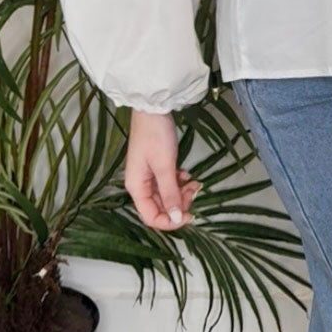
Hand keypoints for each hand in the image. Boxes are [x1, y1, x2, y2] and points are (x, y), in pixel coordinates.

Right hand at [124, 109, 202, 229]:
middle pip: (160, 207)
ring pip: (166, 195)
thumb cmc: (155, 136)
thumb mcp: (165, 166)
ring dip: (181, 192)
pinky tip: (187, 174)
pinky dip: (179, 182)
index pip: (151, 217)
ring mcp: (148, 176)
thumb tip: (176, 219)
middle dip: (179, 203)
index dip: (170, 222)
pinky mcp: (156, 167)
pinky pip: (168, 183)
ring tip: (194, 182)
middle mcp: (140, 185)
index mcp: (136, 187)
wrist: (153, 109)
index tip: (189, 216)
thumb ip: (170, 193)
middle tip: (194, 190)